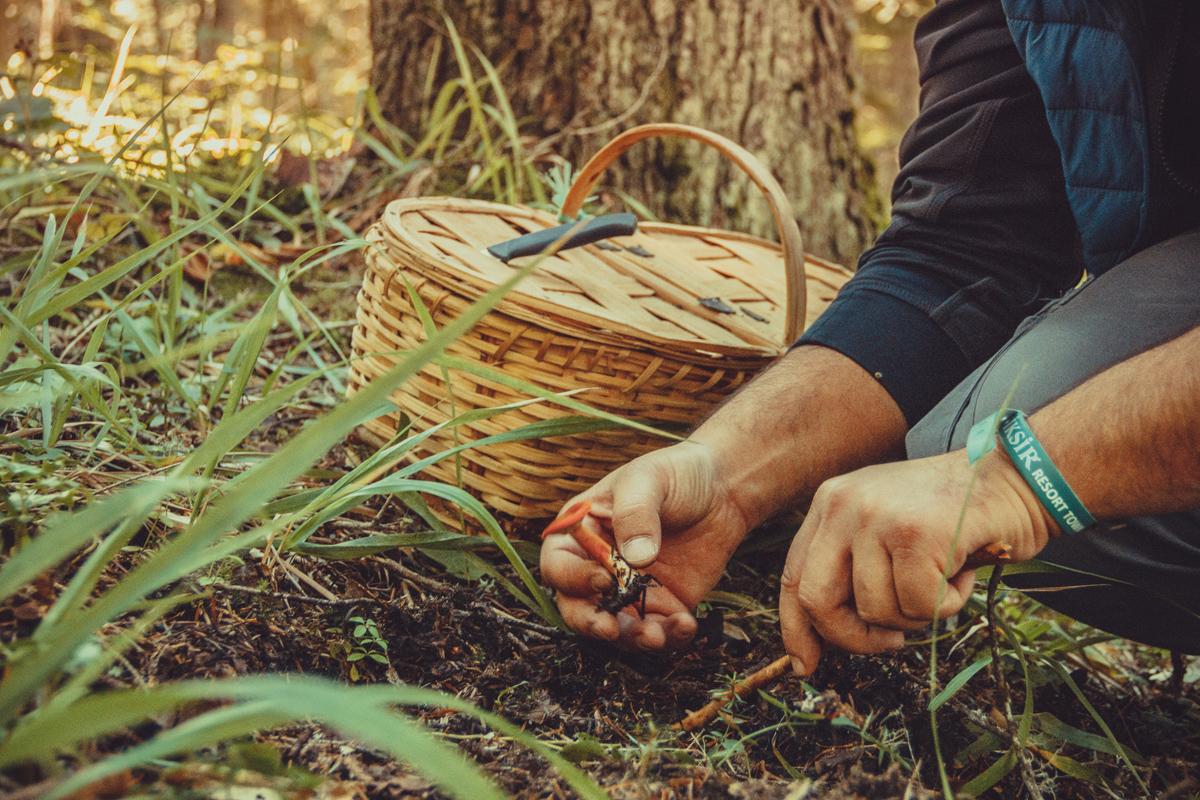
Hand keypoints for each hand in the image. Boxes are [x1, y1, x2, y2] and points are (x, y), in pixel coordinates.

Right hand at [540, 440, 749, 650]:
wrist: (722, 490)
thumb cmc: (674, 475)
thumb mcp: (649, 480)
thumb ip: (635, 513)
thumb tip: (636, 559)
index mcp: (580, 533)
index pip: (558, 564)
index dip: (573, 577)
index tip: (603, 579)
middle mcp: (597, 567)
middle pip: (577, 607)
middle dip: (591, 623)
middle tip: (610, 629)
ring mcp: (628, 590)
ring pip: (617, 627)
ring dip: (632, 638)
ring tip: (657, 636)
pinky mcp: (661, 605)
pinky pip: (657, 630)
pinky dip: (669, 636)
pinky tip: (686, 624)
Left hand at [779, 449, 1054, 675]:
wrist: (1017, 476)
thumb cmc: (953, 514)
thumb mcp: (885, 528)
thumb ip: (852, 568)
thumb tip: (819, 640)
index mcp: (829, 503)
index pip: (794, 577)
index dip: (797, 628)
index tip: (804, 665)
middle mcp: (843, 504)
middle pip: (817, 600)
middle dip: (852, 637)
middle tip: (891, 641)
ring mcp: (878, 516)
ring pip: (876, 611)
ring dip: (917, 615)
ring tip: (942, 579)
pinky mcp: (917, 534)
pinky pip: (920, 606)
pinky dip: (949, 603)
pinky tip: (962, 570)